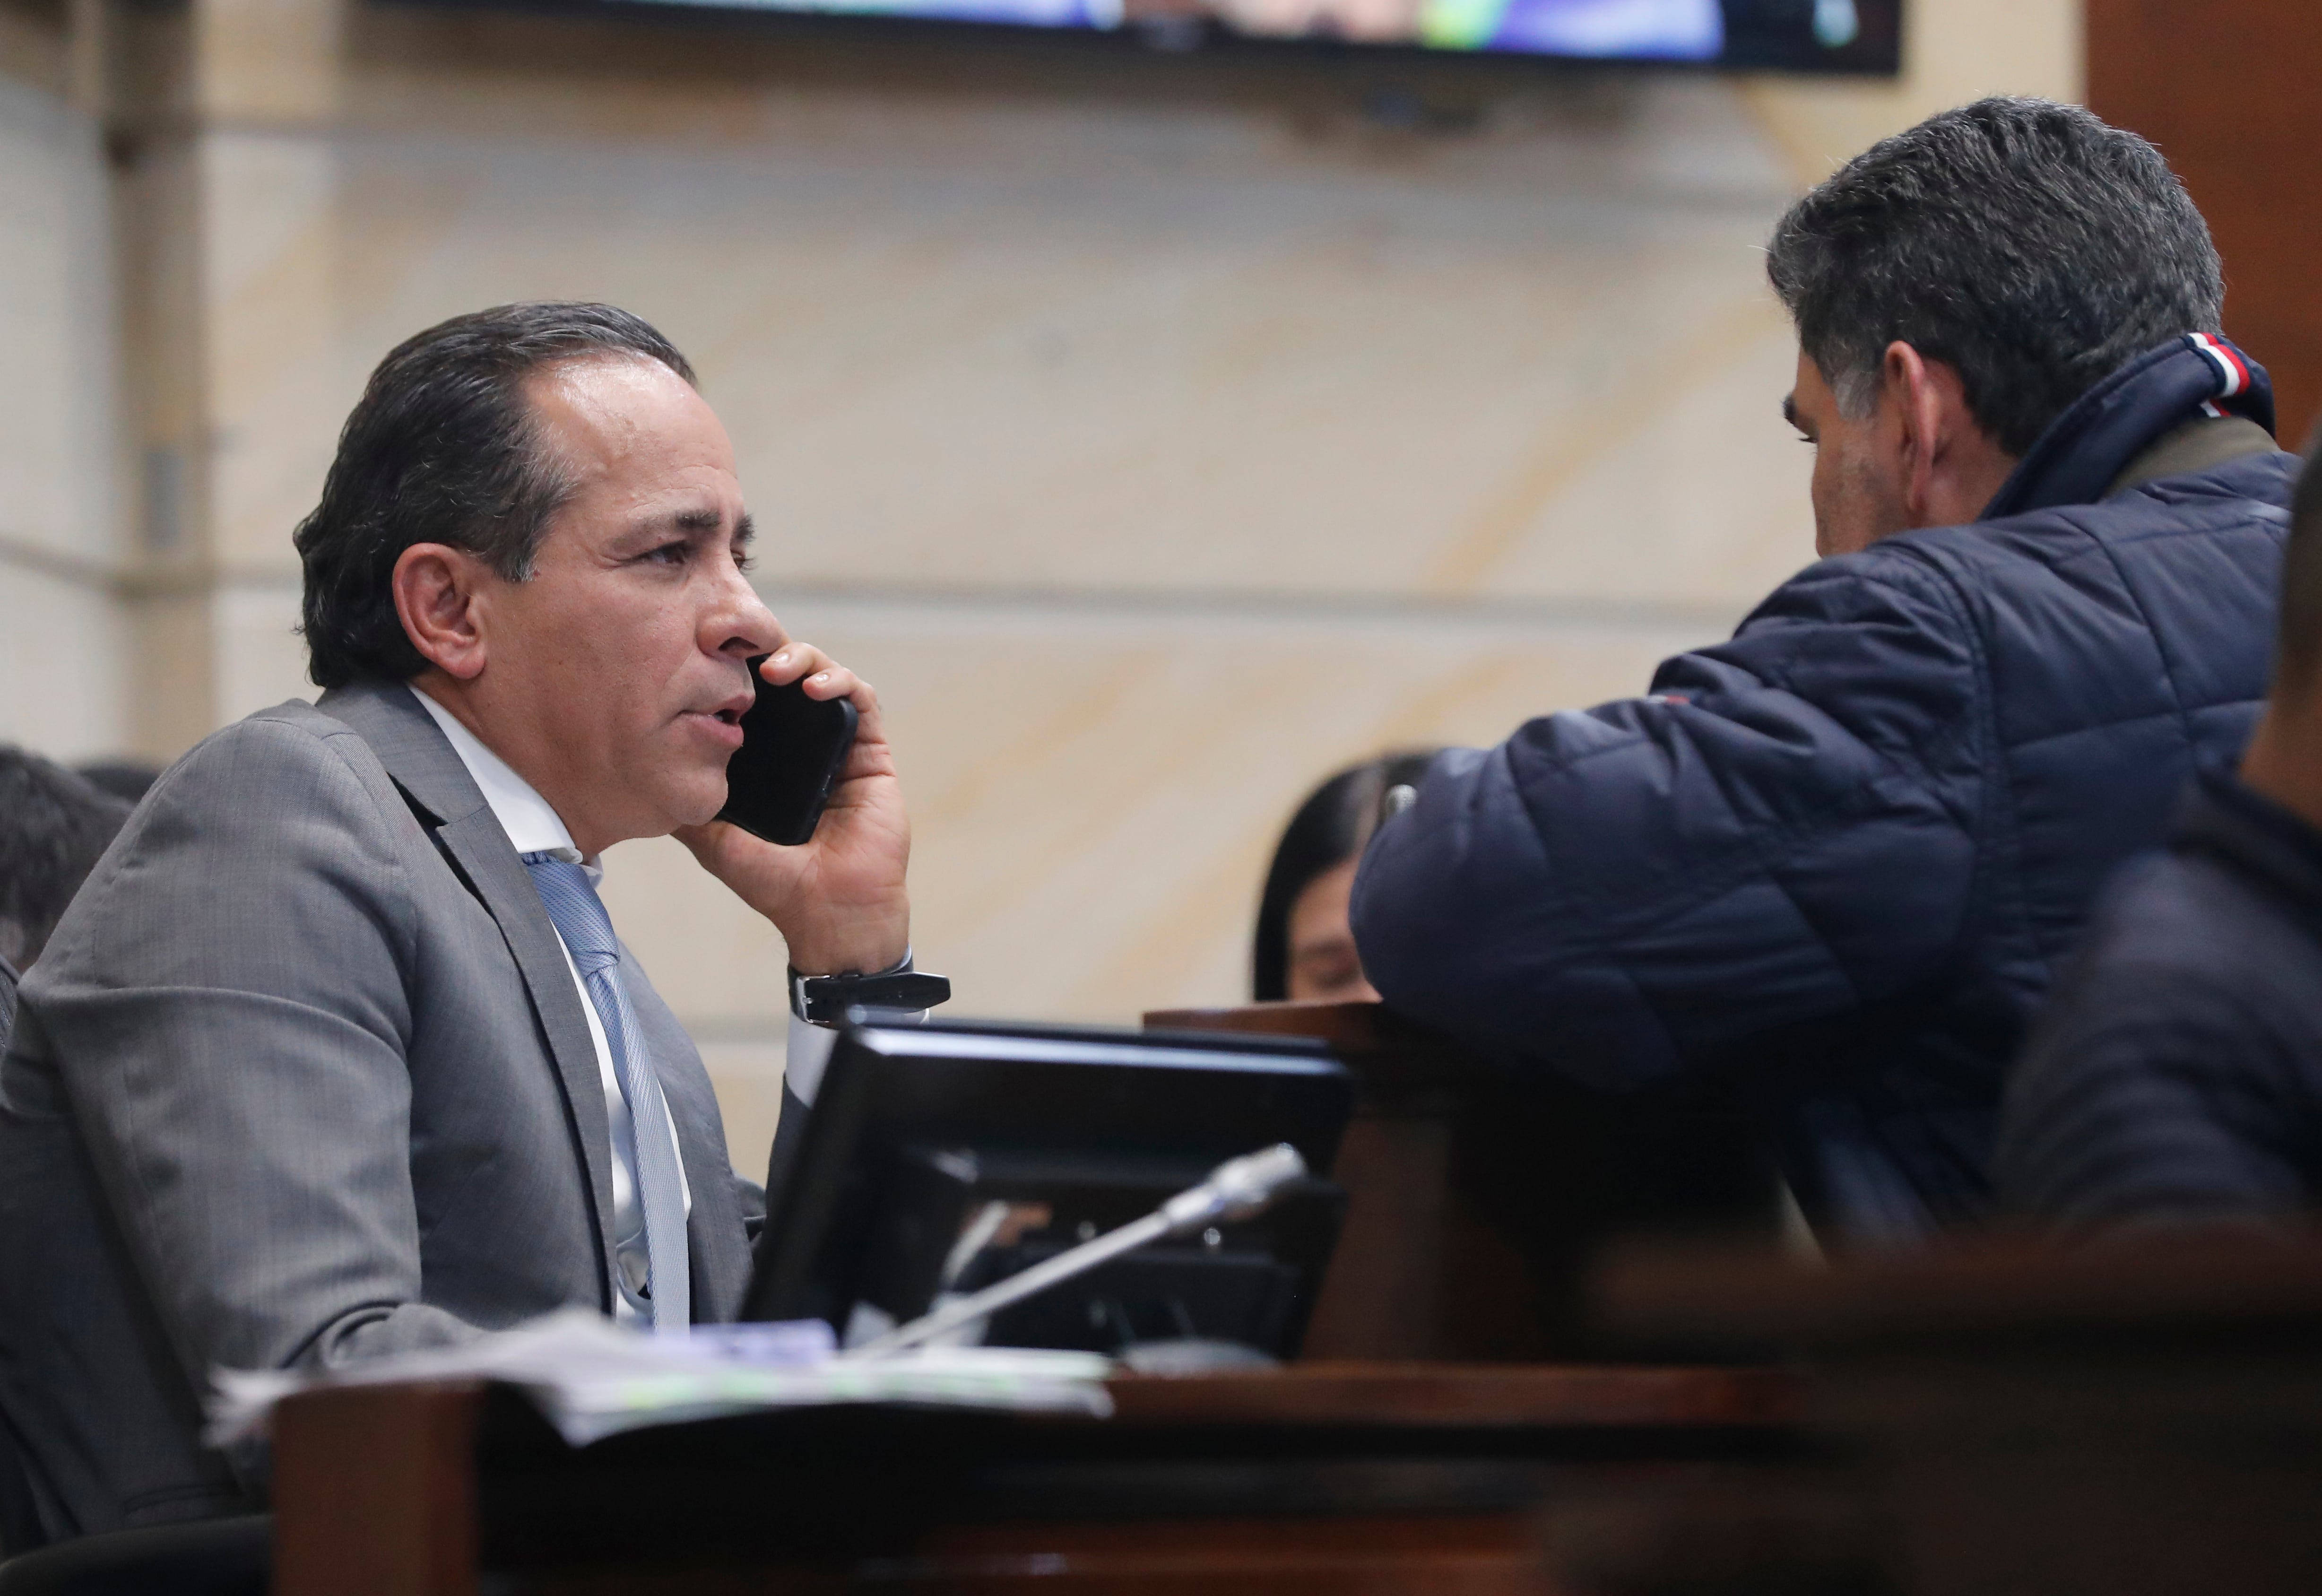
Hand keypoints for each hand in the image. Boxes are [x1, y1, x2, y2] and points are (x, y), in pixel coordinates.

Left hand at [673, 644, 910, 973]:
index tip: (709, 658)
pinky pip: (863, 701)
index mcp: (768, 761)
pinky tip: (816, 688)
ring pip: (826, 677)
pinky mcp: (871, 752)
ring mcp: (838, 746)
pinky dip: (842, 682)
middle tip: (744, 653)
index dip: (734, 672)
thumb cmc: (775, 883)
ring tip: (777, 668)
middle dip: (767, 653)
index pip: (753, 699)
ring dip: (804, 659)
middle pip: (789, 677)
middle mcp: (803, 747)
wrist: (827, 911)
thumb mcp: (714, 840)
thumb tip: (642, 777)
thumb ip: (687, 807)